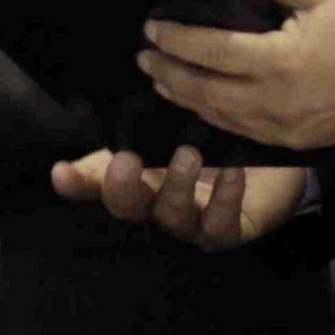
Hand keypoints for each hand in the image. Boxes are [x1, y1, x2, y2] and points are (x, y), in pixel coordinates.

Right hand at [51, 144, 309, 249]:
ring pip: (174, 217)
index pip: (97, 184)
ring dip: (177, 188)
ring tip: (188, 155)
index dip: (77, 183)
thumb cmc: (214, 142)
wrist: (273, 163)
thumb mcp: (172, 128)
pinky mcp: (231, 230)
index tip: (61, 172)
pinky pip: (222, 226)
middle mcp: (159, 204)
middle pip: (129, 207)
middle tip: (126, 160)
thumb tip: (92, 105)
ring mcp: (194, 222)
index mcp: (140, 178)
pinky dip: (226, 200)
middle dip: (121, 188)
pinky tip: (233, 173)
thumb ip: (135, 123)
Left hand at [137, 0, 334, 151]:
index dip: (177, 40)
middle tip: (144, 55)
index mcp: (280, 61)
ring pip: (220, 117)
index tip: (152, 28)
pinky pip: (243, 132)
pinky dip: (216, 117)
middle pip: (205, 91)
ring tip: (162, 78)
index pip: (211, 51)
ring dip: (186, 97)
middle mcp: (275, 102)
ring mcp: (285, 128)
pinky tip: (203, 104)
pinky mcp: (296, 141)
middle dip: (169, 71)